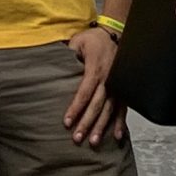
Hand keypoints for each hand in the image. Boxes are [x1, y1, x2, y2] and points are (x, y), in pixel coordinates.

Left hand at [63, 26, 124, 144]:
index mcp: (95, 68)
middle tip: (77, 138)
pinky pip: (122, 108)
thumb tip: (52, 65)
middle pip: (97, 105)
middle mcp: (108, 79)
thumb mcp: (78, 41)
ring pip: (109, 110)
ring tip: (94, 142)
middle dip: (87, 123)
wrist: (115, 33)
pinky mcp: (123, 89)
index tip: (67, 122)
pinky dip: (120, 123)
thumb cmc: (94, 38)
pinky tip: (118, 136)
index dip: (76, 107)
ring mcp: (118, 85)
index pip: (84, 92)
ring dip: (102, 127)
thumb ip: (67, 55)